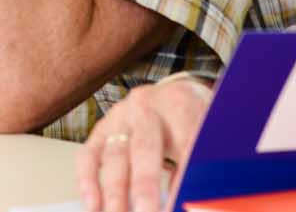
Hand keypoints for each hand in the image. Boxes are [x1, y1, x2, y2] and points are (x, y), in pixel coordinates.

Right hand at [78, 74, 213, 211]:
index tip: (181, 206)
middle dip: (144, 189)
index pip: (185, 145)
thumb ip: (199, 165)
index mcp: (181, 106)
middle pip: (144, 149)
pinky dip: (87, 183)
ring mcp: (120, 116)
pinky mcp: (101, 128)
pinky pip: (88, 156)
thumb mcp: (208, 135)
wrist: (175, 94)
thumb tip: (192, 203)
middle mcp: (147, 107)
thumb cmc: (194, 121)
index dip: (183, 180)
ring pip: (114, 156)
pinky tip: (92, 206)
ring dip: (114, 195)